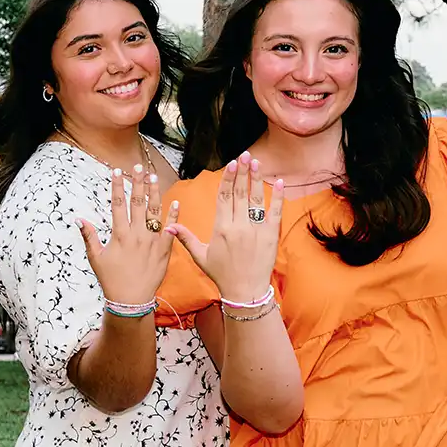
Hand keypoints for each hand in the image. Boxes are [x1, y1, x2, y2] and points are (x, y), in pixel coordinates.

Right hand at [77, 163, 178, 303]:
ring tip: (154, 177)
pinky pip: (171, 229)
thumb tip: (78, 219)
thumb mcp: (96, 258)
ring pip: (154, 211)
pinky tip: (175, 201)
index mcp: (119, 235)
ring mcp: (152, 241)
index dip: (117, 186)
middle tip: (139, 166)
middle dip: (138, 182)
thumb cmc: (111, 279)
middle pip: (137, 202)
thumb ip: (89, 236)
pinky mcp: (165, 249)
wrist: (131, 300)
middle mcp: (136, 234)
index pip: (118, 204)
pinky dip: (174, 215)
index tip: (117, 171)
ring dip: (154, 193)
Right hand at [167, 151, 283, 300]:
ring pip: (256, 199)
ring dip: (256, 179)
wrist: (245, 292)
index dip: (228, 178)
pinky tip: (279, 182)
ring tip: (256, 162)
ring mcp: (256, 230)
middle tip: (245, 155)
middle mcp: (239, 226)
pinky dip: (278, 197)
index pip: (224, 197)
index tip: (231, 163)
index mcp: (221, 228)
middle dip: (242, 172)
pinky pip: (275, 212)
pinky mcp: (271, 235)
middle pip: (240, 193)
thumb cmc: (222, 274)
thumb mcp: (201, 256)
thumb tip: (167, 226)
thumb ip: (185, 238)